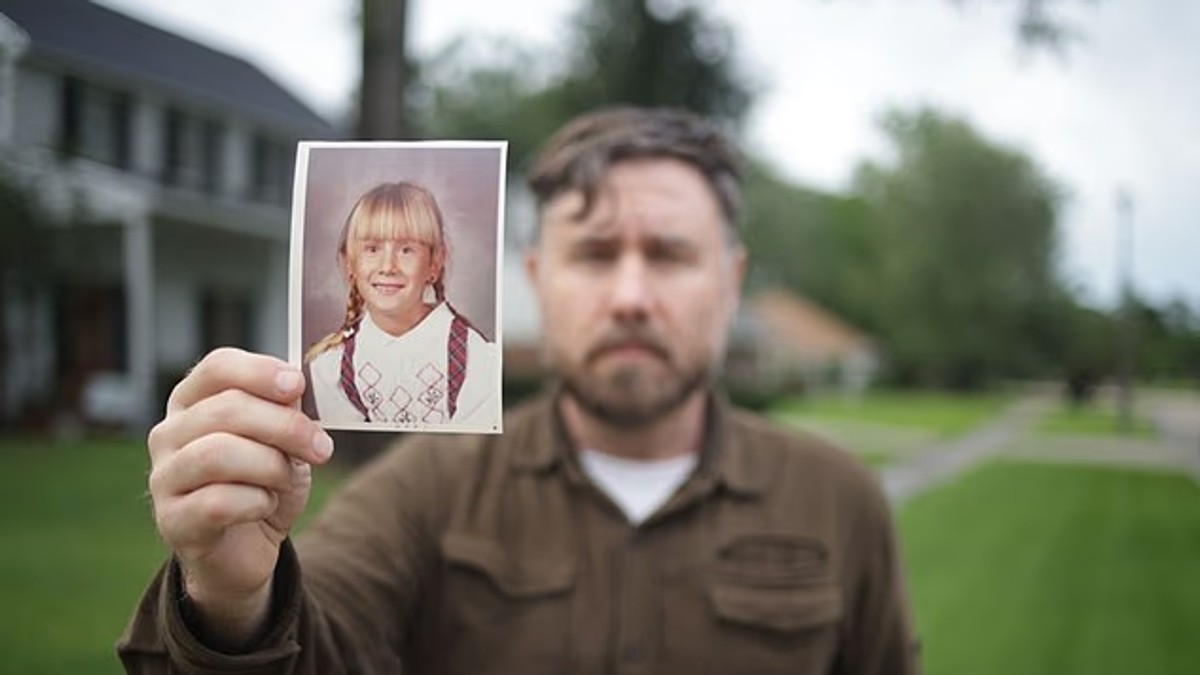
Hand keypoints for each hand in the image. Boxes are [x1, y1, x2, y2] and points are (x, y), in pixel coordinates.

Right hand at [147, 348, 332, 643]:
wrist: (248, 548)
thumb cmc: (262, 483)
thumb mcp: (282, 441)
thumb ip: (285, 410)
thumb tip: (295, 387)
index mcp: (193, 402)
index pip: (217, 367)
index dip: (260, 371)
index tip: (298, 385)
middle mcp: (169, 433)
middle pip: (226, 409)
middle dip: (285, 426)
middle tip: (321, 447)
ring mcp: (164, 477)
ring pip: (219, 453)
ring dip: (271, 466)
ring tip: (286, 479)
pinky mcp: (172, 521)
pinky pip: (218, 502)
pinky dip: (257, 502)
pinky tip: (265, 505)